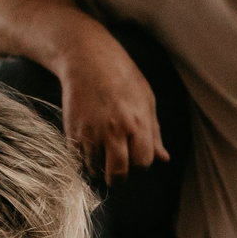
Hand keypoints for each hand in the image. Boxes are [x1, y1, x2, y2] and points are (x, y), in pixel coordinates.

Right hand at [59, 40, 163, 179]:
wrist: (86, 59)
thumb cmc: (121, 77)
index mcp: (136, 123)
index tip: (137, 160)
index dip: (141, 166)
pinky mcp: (72, 132)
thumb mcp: (146, 100)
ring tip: (104, 153)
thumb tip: (164, 159)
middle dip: (120, 178)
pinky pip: (79, 160)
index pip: (142, 163)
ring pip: (96, 169)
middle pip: (118, 174)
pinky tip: (91, 145)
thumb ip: (154, 133)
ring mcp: (90, 132)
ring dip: (101, 168)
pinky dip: (85, 160)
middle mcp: (112, 131)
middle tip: (119, 171)